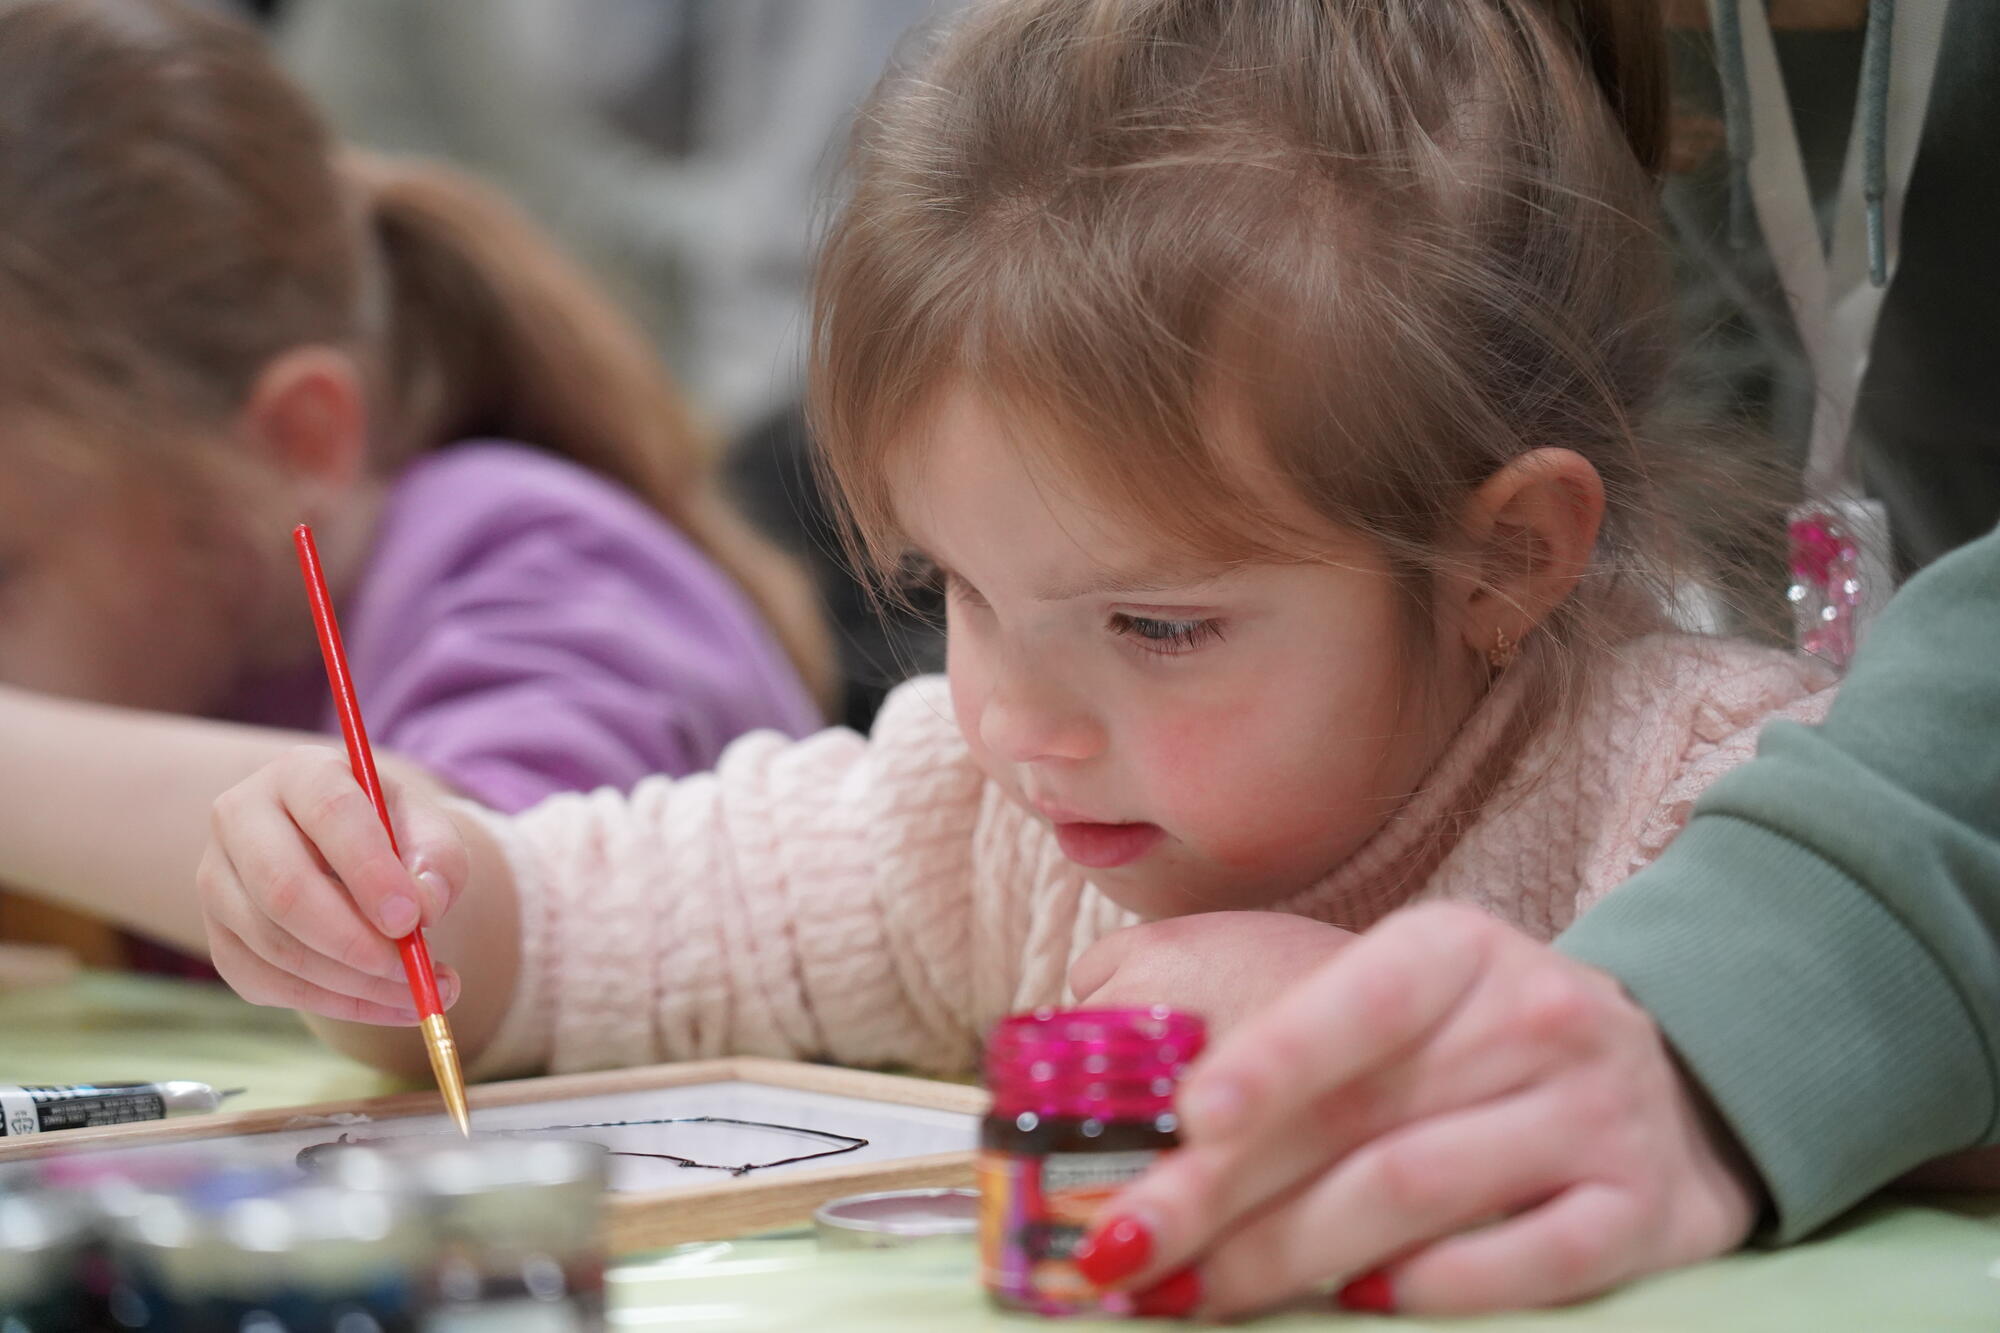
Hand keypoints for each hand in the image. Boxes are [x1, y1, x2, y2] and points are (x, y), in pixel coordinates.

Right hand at [199, 745, 469, 1024]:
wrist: (346, 857)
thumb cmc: (392, 837)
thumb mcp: (427, 831)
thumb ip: (438, 860)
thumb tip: (425, 908)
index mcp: (300, 773)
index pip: (329, 813)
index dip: (370, 870)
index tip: (412, 919)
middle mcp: (240, 818)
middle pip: (284, 888)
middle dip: (354, 941)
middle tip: (414, 970)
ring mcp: (217, 879)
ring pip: (275, 945)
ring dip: (352, 983)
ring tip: (420, 992)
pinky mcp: (218, 936)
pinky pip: (265, 983)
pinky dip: (333, 1004)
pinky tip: (386, 1004)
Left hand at [1076, 904, 1759, 1318]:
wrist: (1683, 1088)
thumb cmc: (1490, 1048)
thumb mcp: (1411, 1005)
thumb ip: (1300, 1044)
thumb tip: (1154, 1126)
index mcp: (1457, 950)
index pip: (1356, 1003)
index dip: (1271, 1061)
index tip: (1187, 1120)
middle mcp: (1535, 1017)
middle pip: (1360, 1118)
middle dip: (1223, 1193)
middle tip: (1125, 1249)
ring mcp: (1598, 1114)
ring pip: (1418, 1192)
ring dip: (1288, 1254)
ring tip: (1195, 1293)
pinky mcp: (1644, 1211)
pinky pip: (1527, 1262)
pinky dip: (1431, 1289)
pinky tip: (1353, 1304)